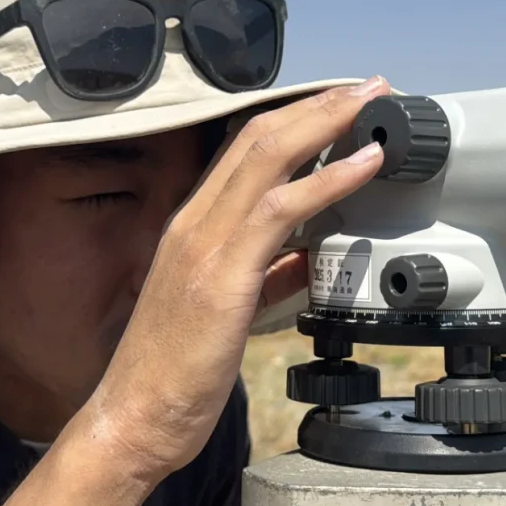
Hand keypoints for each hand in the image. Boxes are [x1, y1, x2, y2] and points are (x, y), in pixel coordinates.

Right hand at [85, 75, 390, 481]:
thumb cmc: (175, 373)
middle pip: (257, 137)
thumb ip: (266, 276)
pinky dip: (327, 179)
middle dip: (317, 104)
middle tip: (368, 85)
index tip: (339, 105)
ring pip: (267, 157)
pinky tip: (363, 166)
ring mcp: (203, 245)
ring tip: (371, 103)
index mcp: (192, 229)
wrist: (134, 419)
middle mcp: (193, 224)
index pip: (244, 151)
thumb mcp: (227, 313)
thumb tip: (306, 258)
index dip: (295, 120)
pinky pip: (279, 209)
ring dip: (326, 122)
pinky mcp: (221, 275)